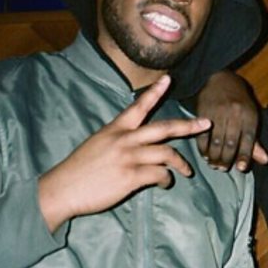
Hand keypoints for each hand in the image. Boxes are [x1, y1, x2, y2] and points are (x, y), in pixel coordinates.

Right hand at [38, 76, 211, 232]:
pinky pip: (160, 174)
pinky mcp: (131, 176)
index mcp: (115, 129)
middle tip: (206, 124)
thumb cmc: (80, 169)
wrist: (62, 189)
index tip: (169, 78)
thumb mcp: (98, 145)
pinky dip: (166, 179)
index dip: (155, 92)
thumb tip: (139, 144)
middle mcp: (124, 140)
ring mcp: (128, 158)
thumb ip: (119, 141)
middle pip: (163, 128)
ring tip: (186, 171)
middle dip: (188, 126)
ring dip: (180, 163)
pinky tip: (164, 183)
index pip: (138, 106)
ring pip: (167, 153)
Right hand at [195, 70, 267, 171]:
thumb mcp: (251, 118)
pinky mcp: (203, 112)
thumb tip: (265, 161)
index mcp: (250, 116)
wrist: (220, 79)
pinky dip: (203, 148)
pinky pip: (202, 134)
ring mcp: (218, 112)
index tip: (241, 168)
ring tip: (214, 164)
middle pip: (231, 142)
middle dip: (226, 159)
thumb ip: (255, 142)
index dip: (245, 155)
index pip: (249, 140)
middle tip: (223, 168)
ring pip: (216, 141)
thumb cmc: (240, 103)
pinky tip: (205, 154)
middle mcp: (235, 114)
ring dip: (214, 156)